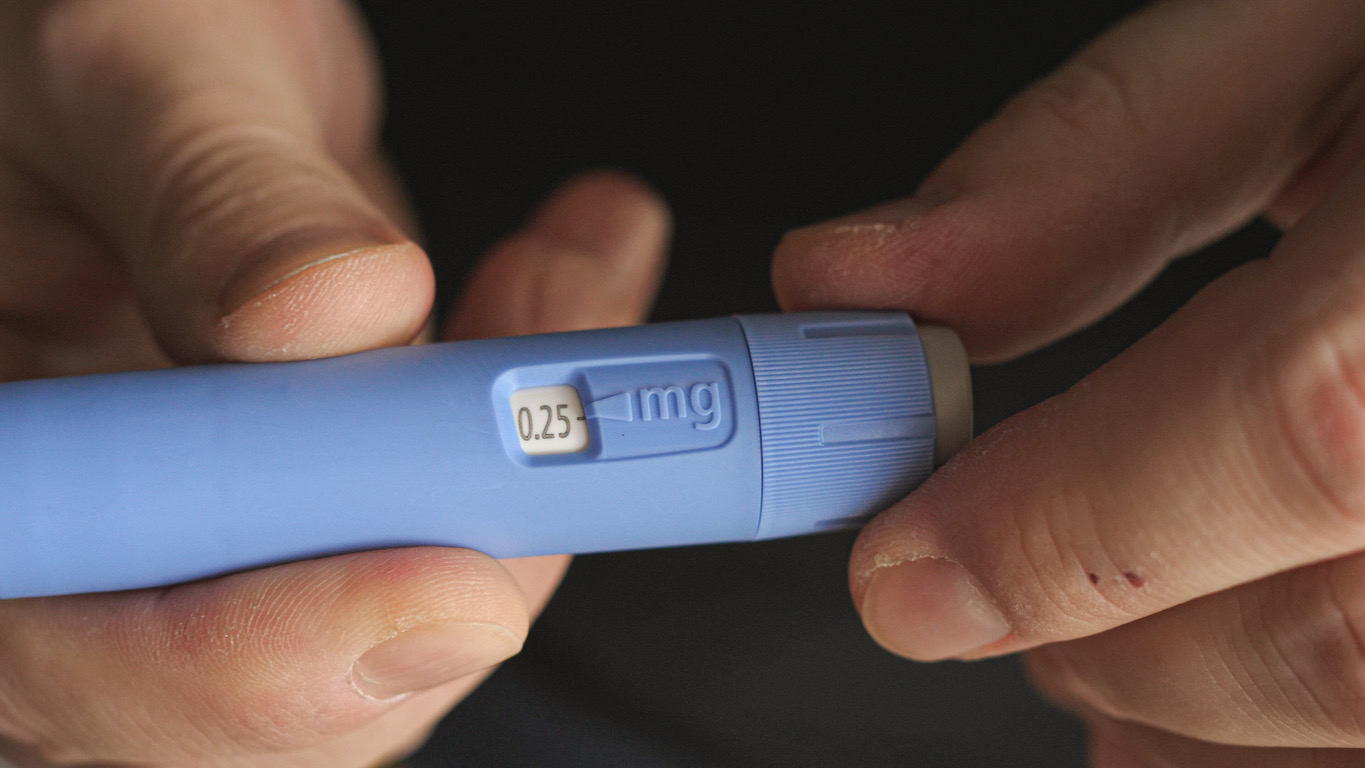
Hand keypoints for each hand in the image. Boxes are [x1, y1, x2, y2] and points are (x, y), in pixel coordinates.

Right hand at [0, 2, 667, 765]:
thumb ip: (213, 190)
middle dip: (455, 560)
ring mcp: (222, 513)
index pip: (72, 647)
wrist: (169, 44)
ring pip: (399, 610)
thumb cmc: (75, 31)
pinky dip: (545, 416)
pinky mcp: (327, 482)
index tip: (444, 587)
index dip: (266, 656)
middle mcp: (96, 521)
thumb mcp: (129, 60)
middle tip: (564, 436)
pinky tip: (564, 279)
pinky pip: (459, 517)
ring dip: (528, 466)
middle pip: (269, 679)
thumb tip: (333, 309)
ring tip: (564, 283)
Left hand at [773, 1, 1364, 764]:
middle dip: (1124, 647)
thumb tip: (871, 281)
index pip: (1309, 421)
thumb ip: (1100, 160)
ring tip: (1129, 647)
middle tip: (1007, 590)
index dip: (1068, 527)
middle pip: (1356, 637)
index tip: (906, 573)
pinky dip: (1312, 741)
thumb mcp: (1325, 22)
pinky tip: (1260, 689)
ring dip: (1217, 729)